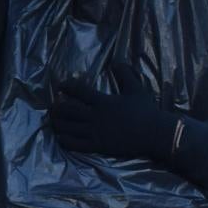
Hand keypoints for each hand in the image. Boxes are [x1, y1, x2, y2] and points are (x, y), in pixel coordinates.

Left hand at [50, 80, 176, 162]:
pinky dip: (65, 140)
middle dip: (57, 107)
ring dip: (58, 123)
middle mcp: (96, 116)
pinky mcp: (98, 146)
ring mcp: (96, 132)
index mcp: (103, 101)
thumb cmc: (146, 111)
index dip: (66, 86)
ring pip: (68, 128)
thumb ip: (125, 74)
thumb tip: (116, 61)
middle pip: (68, 110)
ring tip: (54, 121)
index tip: (60, 86)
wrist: (154, 134)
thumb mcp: (136, 88)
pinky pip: (76, 144)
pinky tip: (62, 137)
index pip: (79, 91)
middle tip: (53, 106)